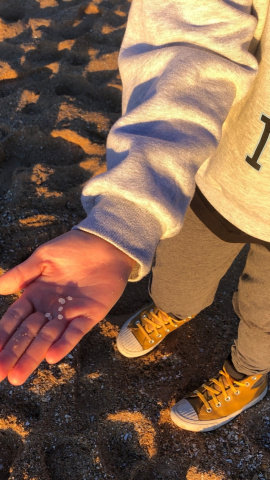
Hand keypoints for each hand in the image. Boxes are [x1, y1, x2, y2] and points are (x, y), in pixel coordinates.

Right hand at [0, 231, 134, 384]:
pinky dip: (64, 344)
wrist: (106, 244)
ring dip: (34, 356)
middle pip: (28, 334)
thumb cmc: (73, 248)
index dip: (2, 335)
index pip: (14, 319)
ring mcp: (69, 314)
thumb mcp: (43, 257)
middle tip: (0, 374)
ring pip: (48, 338)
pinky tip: (52, 357)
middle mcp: (49, 309)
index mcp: (35, 295)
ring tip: (18, 376)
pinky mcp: (89, 315)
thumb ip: (22, 273)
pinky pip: (75, 332)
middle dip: (13, 353)